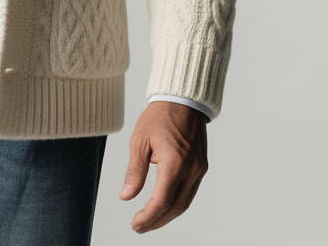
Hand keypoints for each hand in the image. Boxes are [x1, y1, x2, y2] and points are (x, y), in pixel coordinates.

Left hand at [118, 101, 208, 232]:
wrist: (182, 100)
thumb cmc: (159, 117)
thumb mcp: (139, 141)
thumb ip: (134, 172)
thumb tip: (126, 197)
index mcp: (174, 163)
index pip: (161, 201)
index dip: (148, 217)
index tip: (135, 225)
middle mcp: (191, 170)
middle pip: (175, 208)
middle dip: (157, 221)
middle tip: (140, 226)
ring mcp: (199, 169)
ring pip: (184, 203)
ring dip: (167, 214)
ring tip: (150, 219)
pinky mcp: (201, 167)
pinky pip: (190, 192)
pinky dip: (176, 202)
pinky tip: (164, 204)